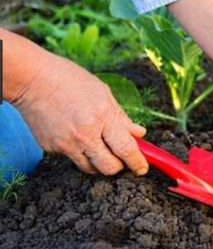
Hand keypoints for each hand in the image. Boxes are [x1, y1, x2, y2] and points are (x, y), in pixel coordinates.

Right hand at [14, 52, 148, 175]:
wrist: (33, 80)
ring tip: (99, 146)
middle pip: (110, 167)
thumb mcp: (104, 93)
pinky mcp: (52, 148)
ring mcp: (67, 143)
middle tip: (121, 158)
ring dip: (99, 162)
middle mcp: (86, 134)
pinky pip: (73, 158)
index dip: (137, 162)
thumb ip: (122, 117)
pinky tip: (75, 134)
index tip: (142, 168)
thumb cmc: (71, 81)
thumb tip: (139, 134)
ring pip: (91, 168)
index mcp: (103, 116)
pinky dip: (79, 152)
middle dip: (119, 166)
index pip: (126, 148)